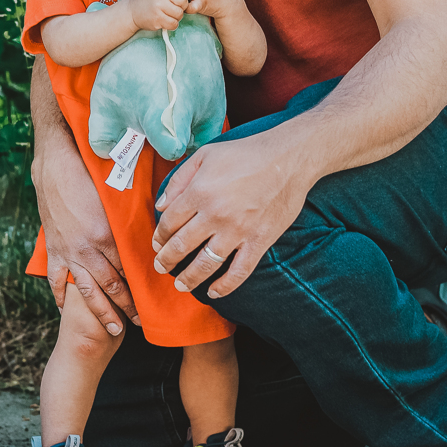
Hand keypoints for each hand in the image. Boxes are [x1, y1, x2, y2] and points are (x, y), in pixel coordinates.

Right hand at [32, 144, 139, 335]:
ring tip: (113, 329)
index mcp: (106, 236)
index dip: (141, 288)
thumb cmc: (89, 178)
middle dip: (127, 307)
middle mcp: (87, 250)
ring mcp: (68, 253)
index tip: (153, 301)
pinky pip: (56, 280)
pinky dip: (61, 297)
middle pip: (112, 286)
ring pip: (87, 291)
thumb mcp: (114, 200)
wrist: (55, 168)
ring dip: (101, 312)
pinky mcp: (53, 250)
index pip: (128, 269)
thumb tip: (148, 233)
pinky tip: (66, 310)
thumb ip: (129, 222)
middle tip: (141, 323)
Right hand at [125, 0, 191, 31]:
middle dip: (182, 6)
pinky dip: (172, 24)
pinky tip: (166, 21)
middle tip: (176, 7)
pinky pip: (174, 23)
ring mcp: (158, 6)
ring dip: (177, 16)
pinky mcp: (157, 19)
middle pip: (183, 0)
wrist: (132, 12)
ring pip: (179, 13)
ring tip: (170, 14)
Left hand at [150, 128, 312, 298]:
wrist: (288, 159)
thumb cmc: (245, 153)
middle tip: (160, 267)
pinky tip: (214, 292)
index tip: (157, 244)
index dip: (159, 237)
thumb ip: (179, 179)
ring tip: (180, 285)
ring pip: (205, 264)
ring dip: (188, 278)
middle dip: (166, 260)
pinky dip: (225, 286)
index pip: (169, 223)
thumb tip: (162, 205)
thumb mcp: (204, 155)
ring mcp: (237, 231)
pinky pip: (239, 271)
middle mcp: (214, 215)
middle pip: (181, 246)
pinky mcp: (259, 242)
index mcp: (199, 193)